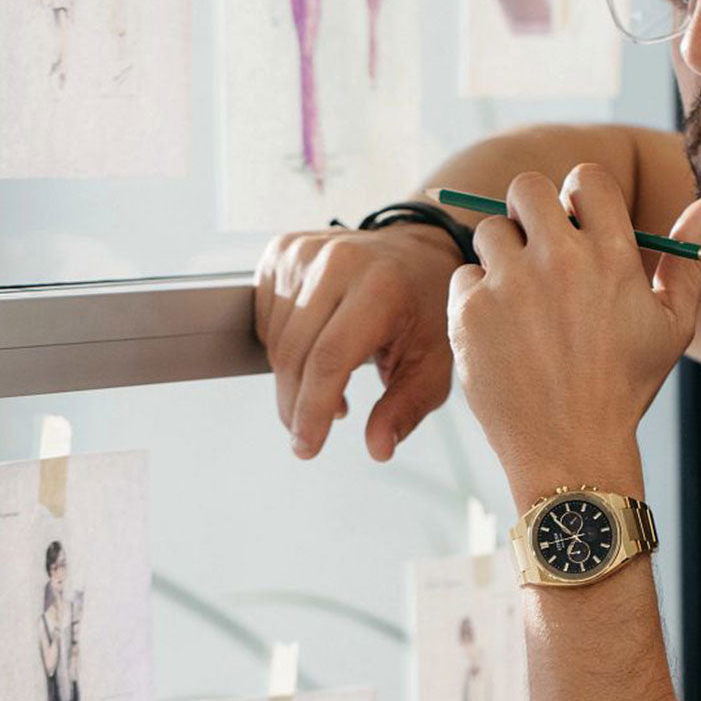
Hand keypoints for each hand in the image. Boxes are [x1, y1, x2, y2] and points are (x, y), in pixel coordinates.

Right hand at [254, 222, 466, 460]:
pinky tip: (315, 351)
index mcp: (382, 287)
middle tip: (306, 436)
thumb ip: (406, 408)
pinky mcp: (282, 250)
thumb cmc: (428, 313)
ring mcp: (305, 251)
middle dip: (295, 405)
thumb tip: (379, 449)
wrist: (417, 253)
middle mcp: (340, 261)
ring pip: (276, 340)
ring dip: (292, 379)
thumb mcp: (434, 365)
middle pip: (295, 354)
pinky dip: (283, 348)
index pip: (330, 358)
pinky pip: (266, 318)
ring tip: (329, 387)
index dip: (312, 409)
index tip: (306, 448)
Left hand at [447, 164, 700, 502]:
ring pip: (490, 231)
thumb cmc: (627, 385)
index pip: (585, 178)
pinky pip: (464, 276)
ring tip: (524, 303)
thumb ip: (689, 253)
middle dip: (533, 213)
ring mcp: (509, 285)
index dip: (579, 198)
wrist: (573, 450)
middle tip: (541, 252)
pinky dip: (478, 298)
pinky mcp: (469, 313)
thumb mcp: (673, 322)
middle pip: (526, 187)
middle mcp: (559, 261)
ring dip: (504, 255)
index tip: (579, 230)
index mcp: (612, 256)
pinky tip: (504, 333)